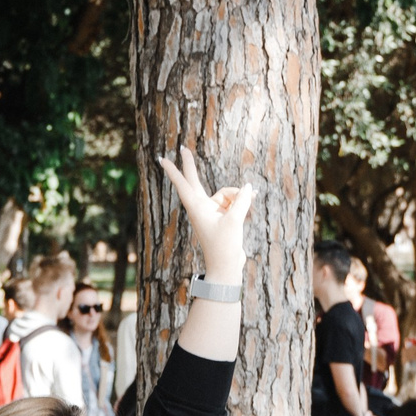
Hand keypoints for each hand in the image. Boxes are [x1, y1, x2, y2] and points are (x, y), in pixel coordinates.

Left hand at [154, 149, 254, 282]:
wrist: (225, 268)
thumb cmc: (224, 247)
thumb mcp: (235, 221)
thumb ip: (242, 201)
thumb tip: (248, 186)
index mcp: (197, 207)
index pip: (183, 184)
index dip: (173, 170)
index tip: (162, 158)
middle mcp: (201, 207)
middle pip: (194, 181)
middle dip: (190, 165)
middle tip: (183, 147)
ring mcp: (211, 212)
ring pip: (225, 193)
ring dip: (238, 195)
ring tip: (249, 202)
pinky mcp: (221, 218)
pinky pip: (232, 202)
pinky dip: (242, 202)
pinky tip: (253, 200)